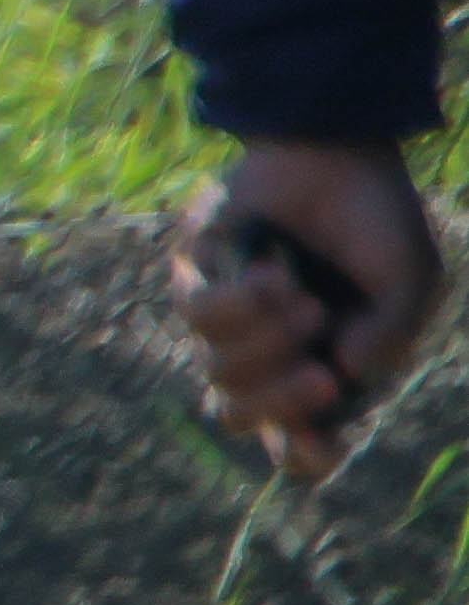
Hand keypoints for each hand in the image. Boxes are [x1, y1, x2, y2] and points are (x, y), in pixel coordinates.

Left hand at [176, 138, 442, 480]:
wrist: (340, 148)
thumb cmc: (377, 221)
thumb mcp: (409, 282)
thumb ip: (391, 335)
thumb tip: (348, 377)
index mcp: (320, 367)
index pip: (298, 442)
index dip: (305, 457)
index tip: (321, 443)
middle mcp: (265, 353)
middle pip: (240, 418)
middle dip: (281, 404)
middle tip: (323, 374)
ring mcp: (225, 320)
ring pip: (216, 374)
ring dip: (268, 346)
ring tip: (308, 301)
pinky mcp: (195, 277)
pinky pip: (199, 318)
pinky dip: (243, 303)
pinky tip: (277, 274)